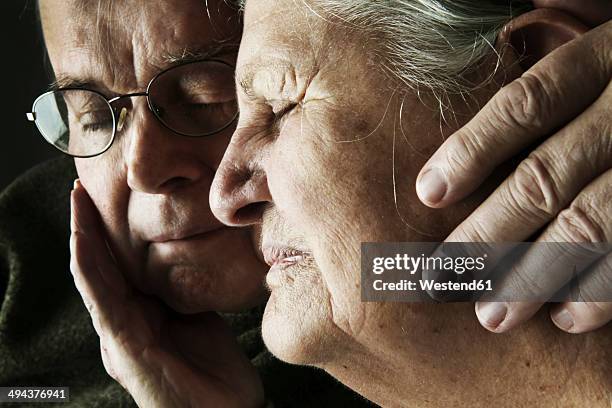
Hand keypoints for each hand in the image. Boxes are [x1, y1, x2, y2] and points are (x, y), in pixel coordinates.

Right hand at [70, 180, 263, 407]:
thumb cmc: (214, 372)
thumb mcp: (200, 318)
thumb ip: (186, 292)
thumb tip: (192, 258)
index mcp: (140, 315)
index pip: (117, 266)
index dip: (107, 232)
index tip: (105, 195)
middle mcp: (123, 324)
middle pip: (100, 267)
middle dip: (89, 226)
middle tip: (80, 187)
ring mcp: (120, 338)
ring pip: (94, 279)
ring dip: (82, 238)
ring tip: (77, 202)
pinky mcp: (126, 351)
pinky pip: (103, 303)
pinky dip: (90, 271)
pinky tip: (82, 242)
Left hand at [416, 20, 611, 332]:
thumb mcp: (603, 58)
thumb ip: (550, 87)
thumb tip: (467, 133)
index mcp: (607, 62)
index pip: (528, 104)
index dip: (473, 150)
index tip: (428, 193)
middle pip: (546, 177)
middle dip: (487, 233)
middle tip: (442, 277)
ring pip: (590, 223)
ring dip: (534, 276)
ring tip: (492, 314)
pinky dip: (600, 291)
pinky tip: (565, 317)